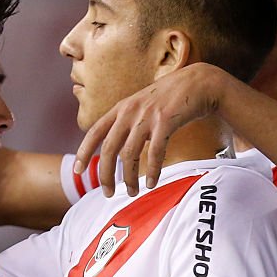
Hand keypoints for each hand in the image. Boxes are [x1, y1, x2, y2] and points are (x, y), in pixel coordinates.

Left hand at [74, 63, 223, 196]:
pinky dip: (152, 171)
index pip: (95, 131)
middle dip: (106, 174)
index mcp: (122, 108)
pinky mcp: (165, 121)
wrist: (199, 82)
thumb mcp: (142, 106)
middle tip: (107, 193)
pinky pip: (154, 153)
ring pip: (129, 154)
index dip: (84, 152)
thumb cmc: (171, 99)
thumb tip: (118, 150)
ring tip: (132, 192)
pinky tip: (152, 184)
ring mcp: (147, 115)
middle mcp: (130, 111)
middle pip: (109, 149)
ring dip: (129, 178)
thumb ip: (128, 123)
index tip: (78, 170)